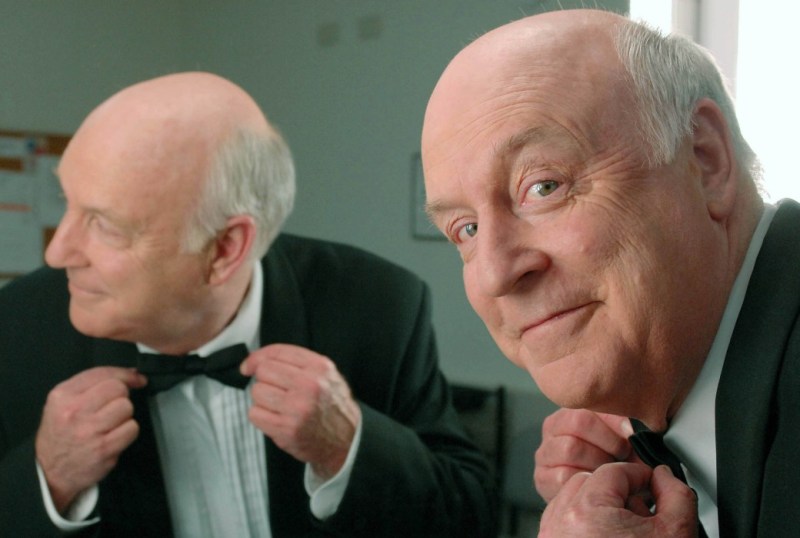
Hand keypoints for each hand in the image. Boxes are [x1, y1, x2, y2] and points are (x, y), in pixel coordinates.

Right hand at [35, 367, 146, 513]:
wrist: (49, 471)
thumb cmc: (60, 434)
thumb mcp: (62, 403)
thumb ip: (92, 385)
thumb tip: (131, 374)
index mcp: (63, 395)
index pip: (102, 373)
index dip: (125, 374)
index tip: (136, 378)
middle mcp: (75, 410)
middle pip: (118, 389)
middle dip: (121, 397)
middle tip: (111, 409)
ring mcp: (90, 430)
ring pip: (127, 408)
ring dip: (124, 416)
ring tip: (109, 425)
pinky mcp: (104, 448)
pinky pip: (132, 429)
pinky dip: (127, 433)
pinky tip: (114, 437)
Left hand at [241, 344, 360, 478]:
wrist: (347, 439)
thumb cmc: (331, 405)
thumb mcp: (326, 374)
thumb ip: (297, 363)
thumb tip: (257, 361)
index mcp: (319, 367)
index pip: (277, 352)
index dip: (256, 357)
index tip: (248, 366)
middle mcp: (309, 384)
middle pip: (263, 371)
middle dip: (265, 381)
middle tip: (277, 391)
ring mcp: (297, 407)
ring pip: (257, 392)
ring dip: (263, 400)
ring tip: (280, 407)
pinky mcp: (287, 429)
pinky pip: (254, 414)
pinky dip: (261, 417)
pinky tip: (276, 419)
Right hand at [535, 408, 636, 501]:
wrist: (595, 498)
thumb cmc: (612, 462)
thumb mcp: (619, 437)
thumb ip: (623, 426)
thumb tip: (631, 428)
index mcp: (570, 412)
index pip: (589, 406)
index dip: (613, 423)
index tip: (631, 436)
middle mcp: (552, 430)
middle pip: (578, 423)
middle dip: (607, 441)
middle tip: (623, 455)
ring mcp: (544, 454)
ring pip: (570, 447)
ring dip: (597, 461)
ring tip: (610, 471)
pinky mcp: (541, 478)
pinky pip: (564, 475)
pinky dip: (585, 481)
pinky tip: (596, 485)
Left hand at [538, 463, 698, 536]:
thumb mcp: (675, 534)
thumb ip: (676, 495)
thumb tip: (664, 477)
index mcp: (588, 511)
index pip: (614, 472)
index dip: (639, 477)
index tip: (652, 486)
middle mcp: (562, 522)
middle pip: (589, 482)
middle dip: (617, 492)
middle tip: (641, 514)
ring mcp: (551, 537)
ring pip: (572, 501)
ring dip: (598, 507)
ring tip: (625, 533)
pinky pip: (562, 522)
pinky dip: (583, 525)